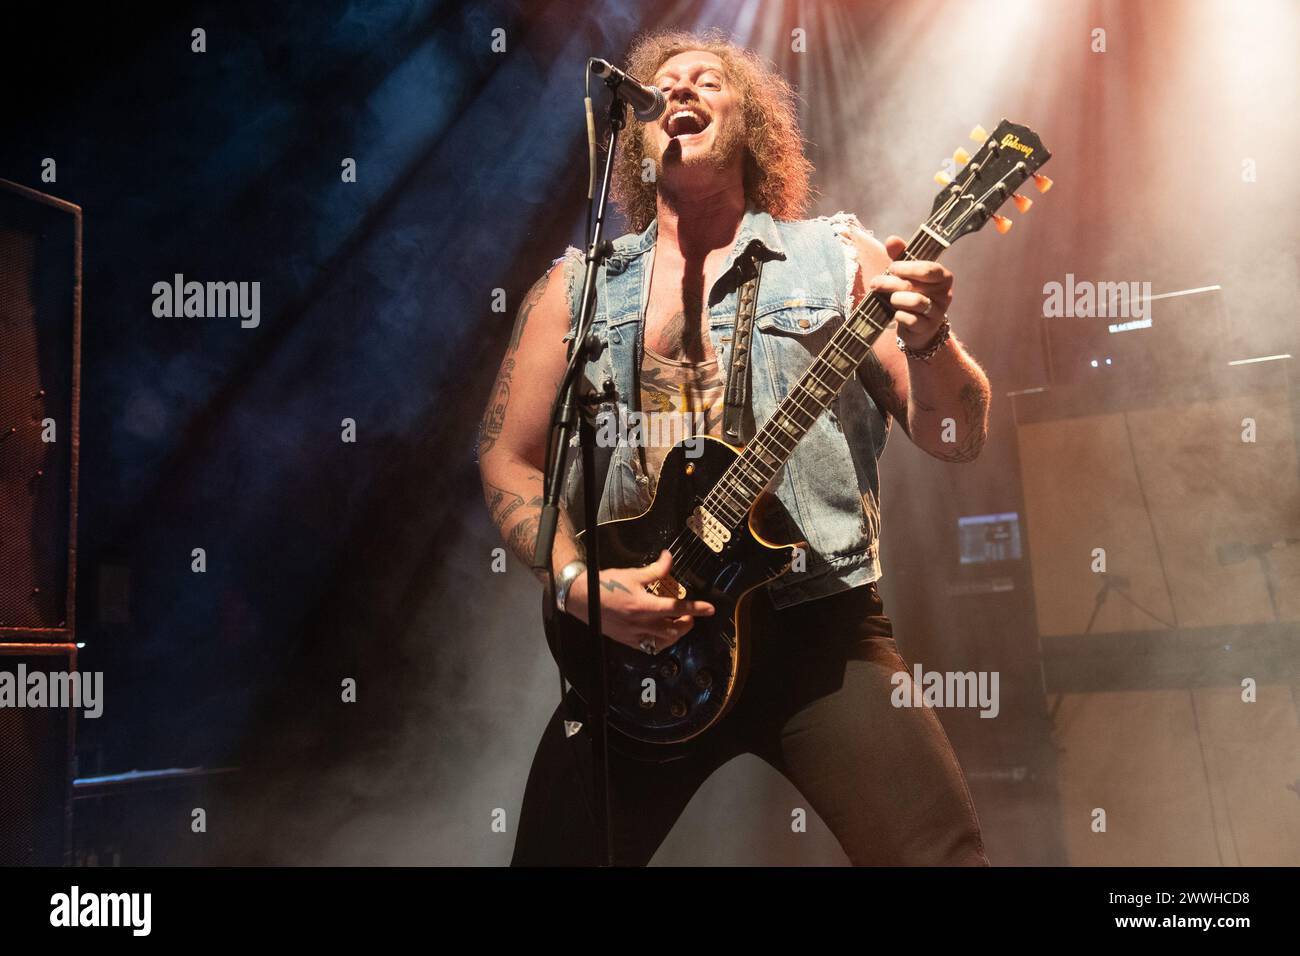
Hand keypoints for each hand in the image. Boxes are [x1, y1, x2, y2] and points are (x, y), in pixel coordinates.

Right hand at [565, 550, 714, 652]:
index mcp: (643, 605)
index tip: (710, 609)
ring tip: (678, 624)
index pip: (676, 608)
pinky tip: (660, 633)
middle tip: (689, 615)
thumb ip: (655, 570)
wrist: (582, 598)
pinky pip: (649, 647)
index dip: (696, 608)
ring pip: (663, 642)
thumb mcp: (632, 574)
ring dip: (675, 634)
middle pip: (674, 630)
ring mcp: (633, 634)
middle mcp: (640, 623)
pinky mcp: (626, 640)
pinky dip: (660, 642)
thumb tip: (669, 558)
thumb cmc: (606, 584)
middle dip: (687, 624)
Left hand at [870, 234, 953, 349]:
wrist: (919, 327)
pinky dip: (899, 316)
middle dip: (892, 283)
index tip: (892, 267)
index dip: (909, 268)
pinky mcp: (928, 328)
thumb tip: (892, 239)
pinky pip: (911, 319)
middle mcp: (945, 294)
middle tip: (876, 283)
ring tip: (889, 299)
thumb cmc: (913, 293)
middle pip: (916, 285)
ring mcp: (938, 312)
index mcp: (943, 277)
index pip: (929, 269)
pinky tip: (896, 314)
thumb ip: (901, 255)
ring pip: (915, 302)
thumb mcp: (907, 273)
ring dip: (896, 299)